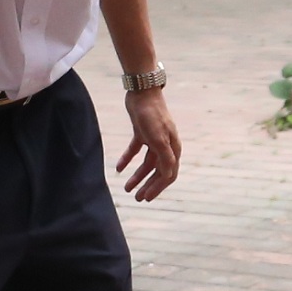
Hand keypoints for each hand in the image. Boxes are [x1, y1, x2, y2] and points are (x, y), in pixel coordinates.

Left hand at [116, 86, 181, 200]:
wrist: (142, 91)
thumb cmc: (152, 115)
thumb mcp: (158, 138)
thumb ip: (165, 157)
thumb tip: (170, 176)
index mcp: (173, 149)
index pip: (169, 175)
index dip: (158, 188)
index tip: (146, 198)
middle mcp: (166, 146)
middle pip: (158, 172)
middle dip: (148, 186)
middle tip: (137, 198)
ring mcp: (154, 139)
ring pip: (146, 164)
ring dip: (137, 176)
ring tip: (126, 188)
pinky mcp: (142, 133)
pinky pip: (135, 151)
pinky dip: (127, 160)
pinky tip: (118, 169)